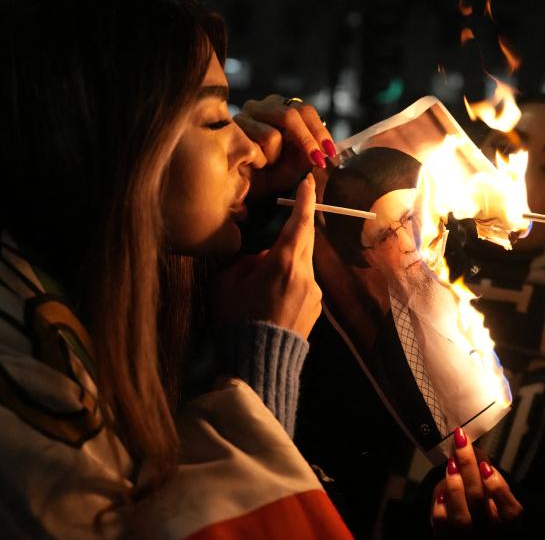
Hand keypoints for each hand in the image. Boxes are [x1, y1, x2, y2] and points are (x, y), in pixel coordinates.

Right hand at [209, 174, 321, 337]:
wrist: (257, 363)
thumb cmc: (236, 320)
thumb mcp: (228, 282)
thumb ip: (248, 260)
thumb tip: (262, 254)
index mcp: (284, 263)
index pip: (300, 222)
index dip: (305, 200)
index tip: (309, 182)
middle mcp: (306, 274)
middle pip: (306, 239)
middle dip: (298, 226)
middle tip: (288, 214)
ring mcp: (314, 292)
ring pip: (303, 263)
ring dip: (289, 260)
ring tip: (264, 276)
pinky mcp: (316, 308)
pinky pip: (304, 284)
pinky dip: (291, 280)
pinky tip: (272, 297)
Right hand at [235, 94, 334, 198]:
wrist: (241, 188)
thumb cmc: (269, 174)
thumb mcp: (296, 163)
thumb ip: (310, 152)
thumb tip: (325, 148)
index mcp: (280, 108)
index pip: (305, 111)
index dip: (319, 131)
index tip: (330, 151)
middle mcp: (262, 107)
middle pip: (291, 114)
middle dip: (307, 140)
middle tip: (317, 159)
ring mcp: (244, 115)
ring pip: (273, 134)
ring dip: (276, 156)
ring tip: (268, 164)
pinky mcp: (229, 129)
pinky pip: (254, 147)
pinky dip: (261, 160)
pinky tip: (254, 165)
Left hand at [431, 428, 522, 537]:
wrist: (464, 528)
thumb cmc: (481, 504)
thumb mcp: (491, 489)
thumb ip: (486, 471)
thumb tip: (474, 449)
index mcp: (505, 520)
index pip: (510, 512)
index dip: (498, 488)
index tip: (485, 466)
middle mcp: (488, 530)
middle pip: (478, 500)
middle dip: (468, 467)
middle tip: (461, 444)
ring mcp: (467, 535)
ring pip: (460, 515)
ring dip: (454, 485)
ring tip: (451, 464)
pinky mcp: (446, 536)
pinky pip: (442, 522)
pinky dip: (440, 505)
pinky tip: (441, 491)